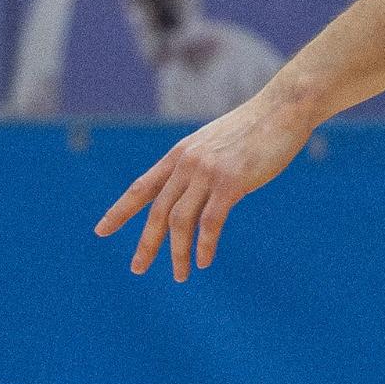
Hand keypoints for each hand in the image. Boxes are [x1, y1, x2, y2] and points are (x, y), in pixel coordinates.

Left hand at [94, 85, 312, 279]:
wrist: (283, 108)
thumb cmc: (254, 127)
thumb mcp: (215, 142)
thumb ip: (198, 165)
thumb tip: (190, 190)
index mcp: (181, 154)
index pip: (142, 187)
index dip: (120, 211)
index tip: (101, 231)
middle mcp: (188, 163)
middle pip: (157, 211)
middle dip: (146, 243)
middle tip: (137, 268)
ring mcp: (208, 172)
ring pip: (181, 221)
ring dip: (178, 253)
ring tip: (181, 275)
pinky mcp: (232, 181)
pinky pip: (210, 221)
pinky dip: (204, 245)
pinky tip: (203, 261)